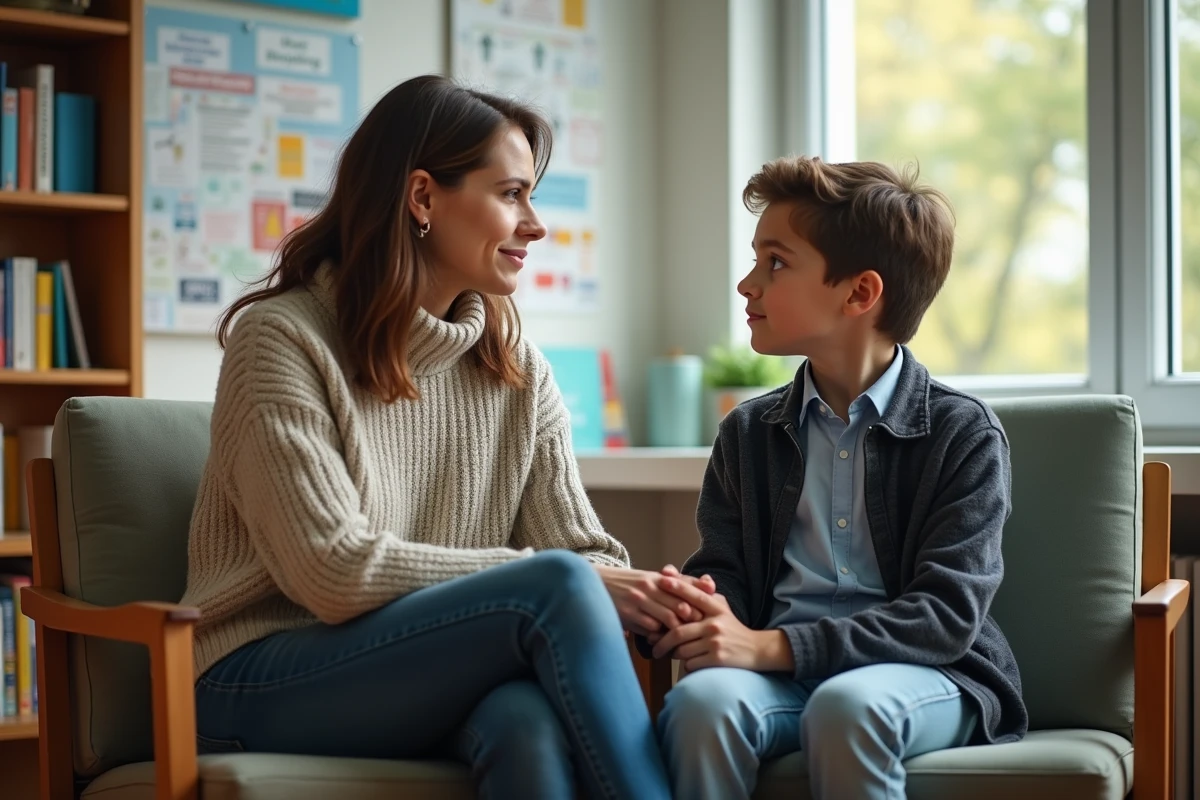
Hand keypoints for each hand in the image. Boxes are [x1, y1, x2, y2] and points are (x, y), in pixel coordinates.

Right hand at [594, 566, 715, 636]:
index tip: (708, 618)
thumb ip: (677, 584)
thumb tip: (708, 586)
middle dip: (692, 622)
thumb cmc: (628, 584)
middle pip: (682, 606)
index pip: (687, 589)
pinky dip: (658, 636)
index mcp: (658, 578)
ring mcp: (639, 599)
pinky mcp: (628, 613)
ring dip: (676, 632)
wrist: (596, 583)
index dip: (700, 605)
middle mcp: (650, 586)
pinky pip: (650, 628)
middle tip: (699, 634)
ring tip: (681, 641)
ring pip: (668, 618)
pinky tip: (660, 641)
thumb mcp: (650, 580)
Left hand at [652, 575, 793, 672]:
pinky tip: (693, 663)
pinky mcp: (718, 659)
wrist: (757, 650)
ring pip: (682, 650)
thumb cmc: (733, 629)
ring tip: (676, 655)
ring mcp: (716, 642)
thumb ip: (706, 598)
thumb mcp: (723, 610)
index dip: (678, 587)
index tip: (662, 581)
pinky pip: (690, 663)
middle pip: (678, 632)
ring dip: (676, 655)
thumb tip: (689, 583)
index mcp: (716, 609)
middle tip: (653, 648)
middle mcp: (715, 624)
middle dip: (662, 642)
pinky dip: (687, 665)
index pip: (695, 596)